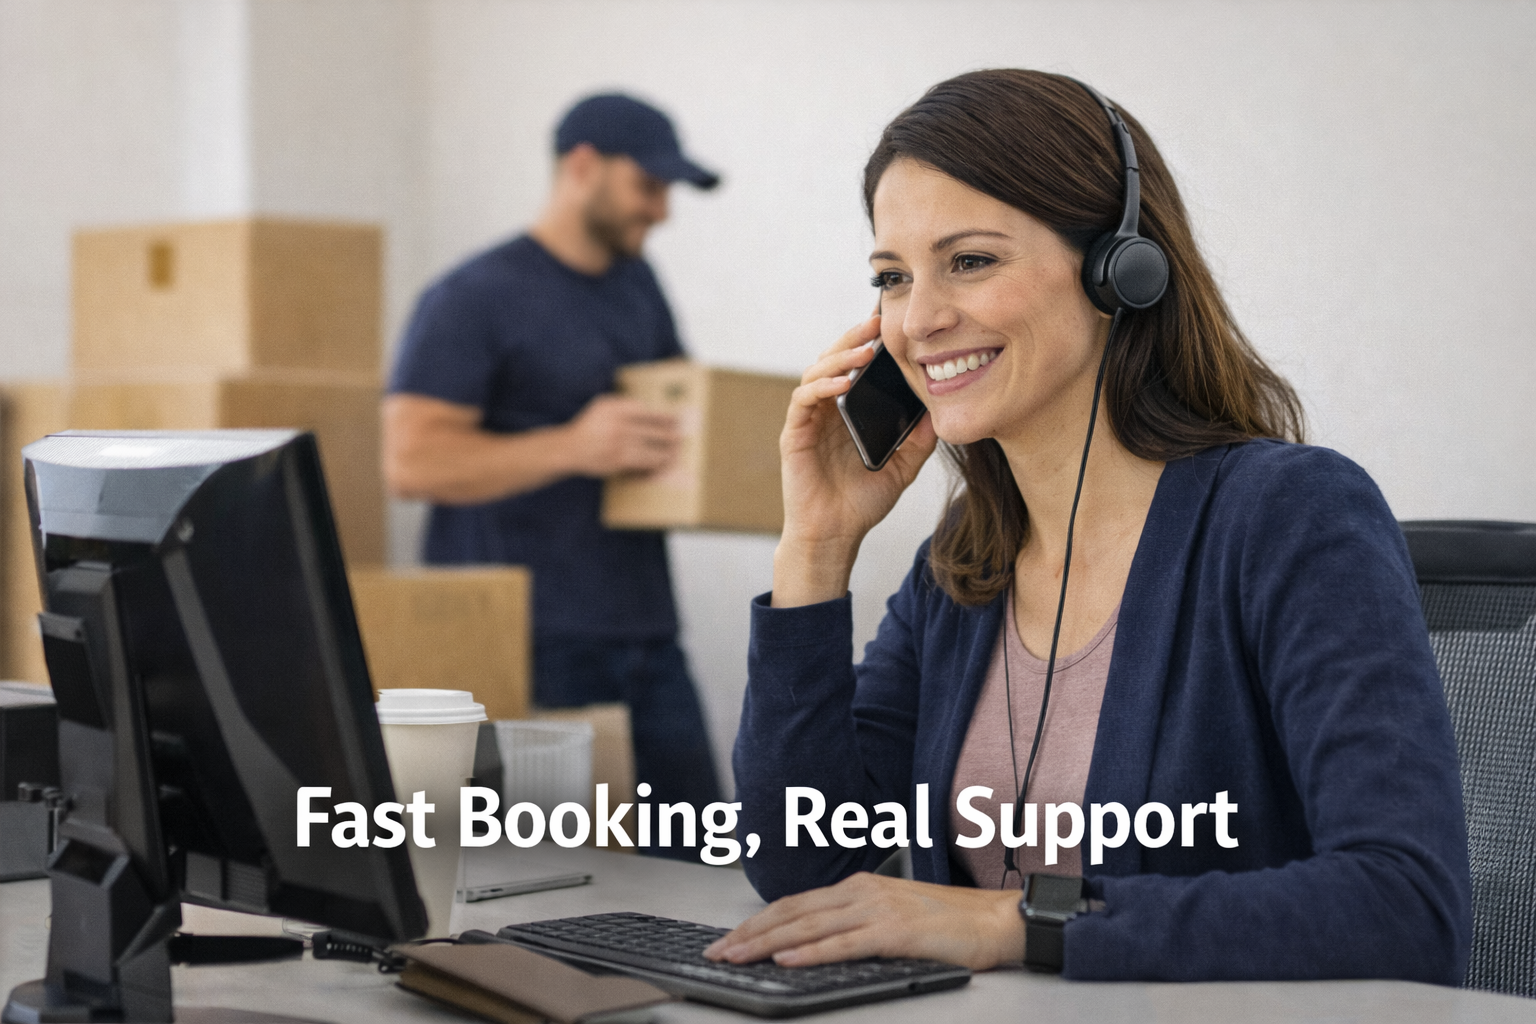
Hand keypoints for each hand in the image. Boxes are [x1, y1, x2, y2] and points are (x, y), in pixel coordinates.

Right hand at [562, 394, 680, 477]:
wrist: (570, 448)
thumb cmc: (591, 426)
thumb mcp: (603, 406)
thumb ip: (624, 405)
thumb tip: (654, 411)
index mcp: (614, 407)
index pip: (646, 411)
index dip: (665, 416)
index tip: (677, 418)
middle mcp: (617, 423)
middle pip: (653, 430)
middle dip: (670, 435)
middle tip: (681, 437)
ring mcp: (618, 443)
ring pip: (651, 448)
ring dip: (667, 452)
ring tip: (676, 453)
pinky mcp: (618, 460)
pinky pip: (643, 462)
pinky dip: (654, 464)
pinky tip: (662, 464)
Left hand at [702, 872, 1022, 970]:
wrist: (995, 921)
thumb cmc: (948, 924)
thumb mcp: (891, 918)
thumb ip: (854, 926)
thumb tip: (812, 946)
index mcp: (858, 887)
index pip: (794, 904)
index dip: (757, 923)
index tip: (728, 940)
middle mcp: (862, 892)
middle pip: (791, 913)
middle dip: (749, 934)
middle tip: (716, 952)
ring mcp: (877, 909)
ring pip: (808, 927)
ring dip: (766, 944)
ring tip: (737, 957)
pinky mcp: (895, 932)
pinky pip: (843, 944)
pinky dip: (810, 952)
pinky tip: (786, 960)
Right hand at [772, 314, 937, 605]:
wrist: (835, 536)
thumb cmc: (862, 503)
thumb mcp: (902, 467)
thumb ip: (918, 440)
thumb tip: (940, 410)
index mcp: (848, 411)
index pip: (855, 366)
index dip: (868, 343)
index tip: (892, 325)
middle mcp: (826, 409)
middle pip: (833, 358)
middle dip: (854, 337)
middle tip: (877, 322)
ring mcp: (808, 420)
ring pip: (816, 371)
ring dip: (839, 357)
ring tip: (865, 351)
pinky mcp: (794, 434)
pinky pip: (804, 400)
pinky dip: (822, 385)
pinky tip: (843, 382)